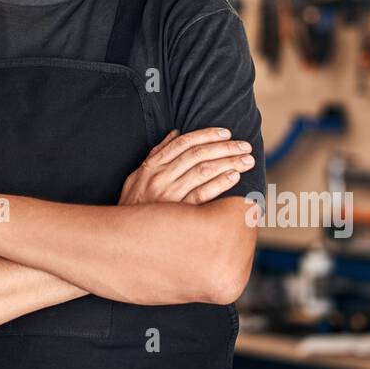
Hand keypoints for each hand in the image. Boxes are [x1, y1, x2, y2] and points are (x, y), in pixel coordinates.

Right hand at [119, 127, 254, 205]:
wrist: (122, 236)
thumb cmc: (133, 205)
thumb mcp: (137, 175)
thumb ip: (157, 153)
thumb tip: (175, 133)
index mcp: (153, 166)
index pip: (184, 143)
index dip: (206, 135)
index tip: (226, 133)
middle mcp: (161, 177)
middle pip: (198, 155)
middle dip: (225, 147)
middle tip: (244, 145)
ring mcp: (170, 194)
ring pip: (203, 171)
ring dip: (228, 162)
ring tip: (247, 160)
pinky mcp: (178, 213)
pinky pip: (202, 194)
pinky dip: (219, 183)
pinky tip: (234, 177)